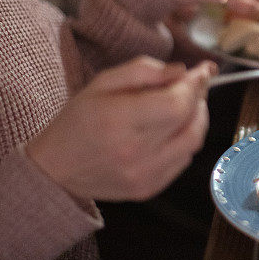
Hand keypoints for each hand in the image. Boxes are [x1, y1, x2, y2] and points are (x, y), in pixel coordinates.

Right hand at [26, 57, 216, 201]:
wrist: (55, 169)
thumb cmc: (78, 120)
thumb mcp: (102, 83)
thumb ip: (143, 71)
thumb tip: (181, 71)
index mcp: (119, 121)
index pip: (176, 103)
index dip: (195, 85)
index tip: (203, 70)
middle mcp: (134, 152)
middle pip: (191, 123)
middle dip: (200, 98)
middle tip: (196, 84)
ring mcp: (144, 175)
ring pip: (193, 142)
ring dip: (197, 118)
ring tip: (187, 103)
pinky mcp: (149, 189)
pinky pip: (184, 160)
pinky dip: (187, 139)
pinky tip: (174, 128)